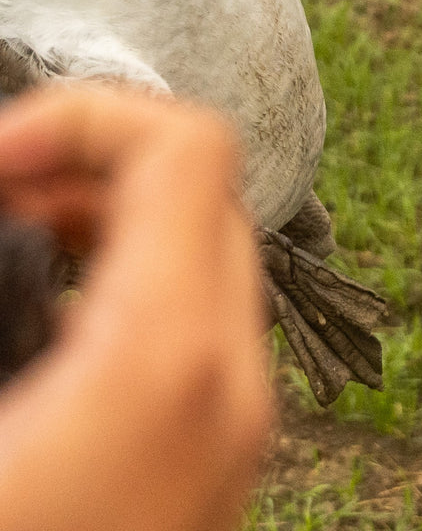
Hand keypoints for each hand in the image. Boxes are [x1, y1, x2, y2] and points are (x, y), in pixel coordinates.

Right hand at [0, 86, 270, 530]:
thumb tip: (5, 196)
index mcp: (172, 355)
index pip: (186, 145)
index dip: (80, 116)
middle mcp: (236, 384)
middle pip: (201, 191)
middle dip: (89, 163)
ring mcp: (238, 430)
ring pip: (205, 255)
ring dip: (107, 220)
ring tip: (10, 234)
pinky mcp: (216, 466)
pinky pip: (198, 328)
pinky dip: (127, 285)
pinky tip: (43, 312)